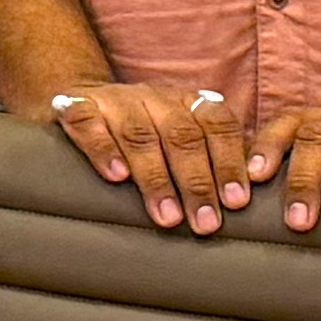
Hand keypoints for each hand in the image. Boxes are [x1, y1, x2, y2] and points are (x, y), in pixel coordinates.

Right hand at [47, 77, 249, 233]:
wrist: (77, 99)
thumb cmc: (141, 133)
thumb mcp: (177, 138)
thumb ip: (208, 162)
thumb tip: (244, 207)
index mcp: (186, 102)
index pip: (217, 125)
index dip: (228, 162)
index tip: (236, 202)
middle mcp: (154, 97)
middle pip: (182, 135)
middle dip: (197, 182)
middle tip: (206, 223)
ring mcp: (115, 100)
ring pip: (140, 134)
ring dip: (156, 177)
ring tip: (168, 216)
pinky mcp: (76, 106)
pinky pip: (89, 123)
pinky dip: (103, 149)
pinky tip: (116, 176)